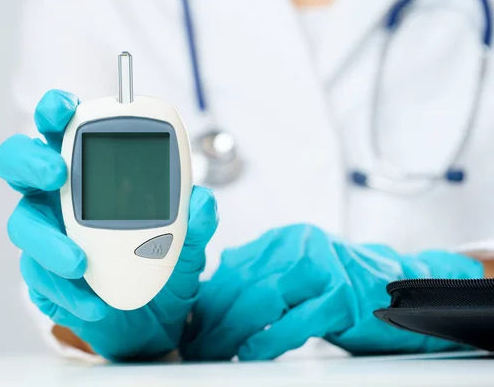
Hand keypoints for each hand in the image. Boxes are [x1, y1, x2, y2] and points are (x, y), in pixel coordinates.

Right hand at [0, 90, 217, 360]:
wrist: (150, 315)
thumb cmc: (159, 260)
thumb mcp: (187, 240)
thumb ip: (196, 219)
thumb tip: (202, 201)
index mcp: (88, 169)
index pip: (62, 129)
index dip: (55, 110)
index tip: (66, 108)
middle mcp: (58, 195)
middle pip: (18, 164)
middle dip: (29, 160)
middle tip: (55, 174)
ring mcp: (45, 233)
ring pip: (21, 223)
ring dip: (47, 241)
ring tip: (80, 263)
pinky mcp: (40, 274)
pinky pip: (37, 277)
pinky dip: (66, 290)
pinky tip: (94, 302)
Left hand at [181, 224, 482, 360]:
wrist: (403, 288)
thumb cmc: (344, 287)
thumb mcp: (296, 274)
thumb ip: (259, 277)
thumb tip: (213, 296)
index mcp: (284, 241)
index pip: (233, 268)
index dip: (207, 299)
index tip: (190, 324)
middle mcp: (300, 246)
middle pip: (243, 283)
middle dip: (213, 319)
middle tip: (195, 345)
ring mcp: (324, 268)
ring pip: (262, 298)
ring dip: (231, 330)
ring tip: (213, 352)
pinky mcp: (343, 295)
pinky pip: (295, 319)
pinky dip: (268, 338)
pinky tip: (250, 353)